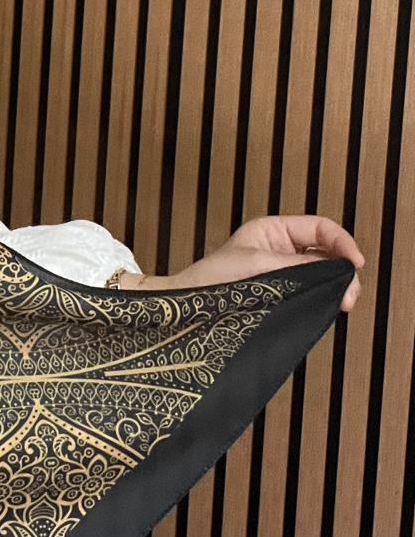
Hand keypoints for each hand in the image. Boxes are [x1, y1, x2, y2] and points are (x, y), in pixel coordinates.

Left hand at [130, 215, 364, 311]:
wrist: (182, 308)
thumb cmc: (209, 280)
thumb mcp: (257, 265)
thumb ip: (298, 265)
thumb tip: (335, 270)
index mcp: (271, 230)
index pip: (320, 228)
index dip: (342, 242)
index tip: (355, 264)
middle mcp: (278, 249)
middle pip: (325, 252)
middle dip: (342, 270)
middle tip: (349, 296)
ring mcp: (279, 272)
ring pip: (320, 275)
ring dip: (334, 287)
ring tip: (341, 304)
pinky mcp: (277, 295)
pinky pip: (308, 292)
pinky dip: (321, 299)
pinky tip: (325, 308)